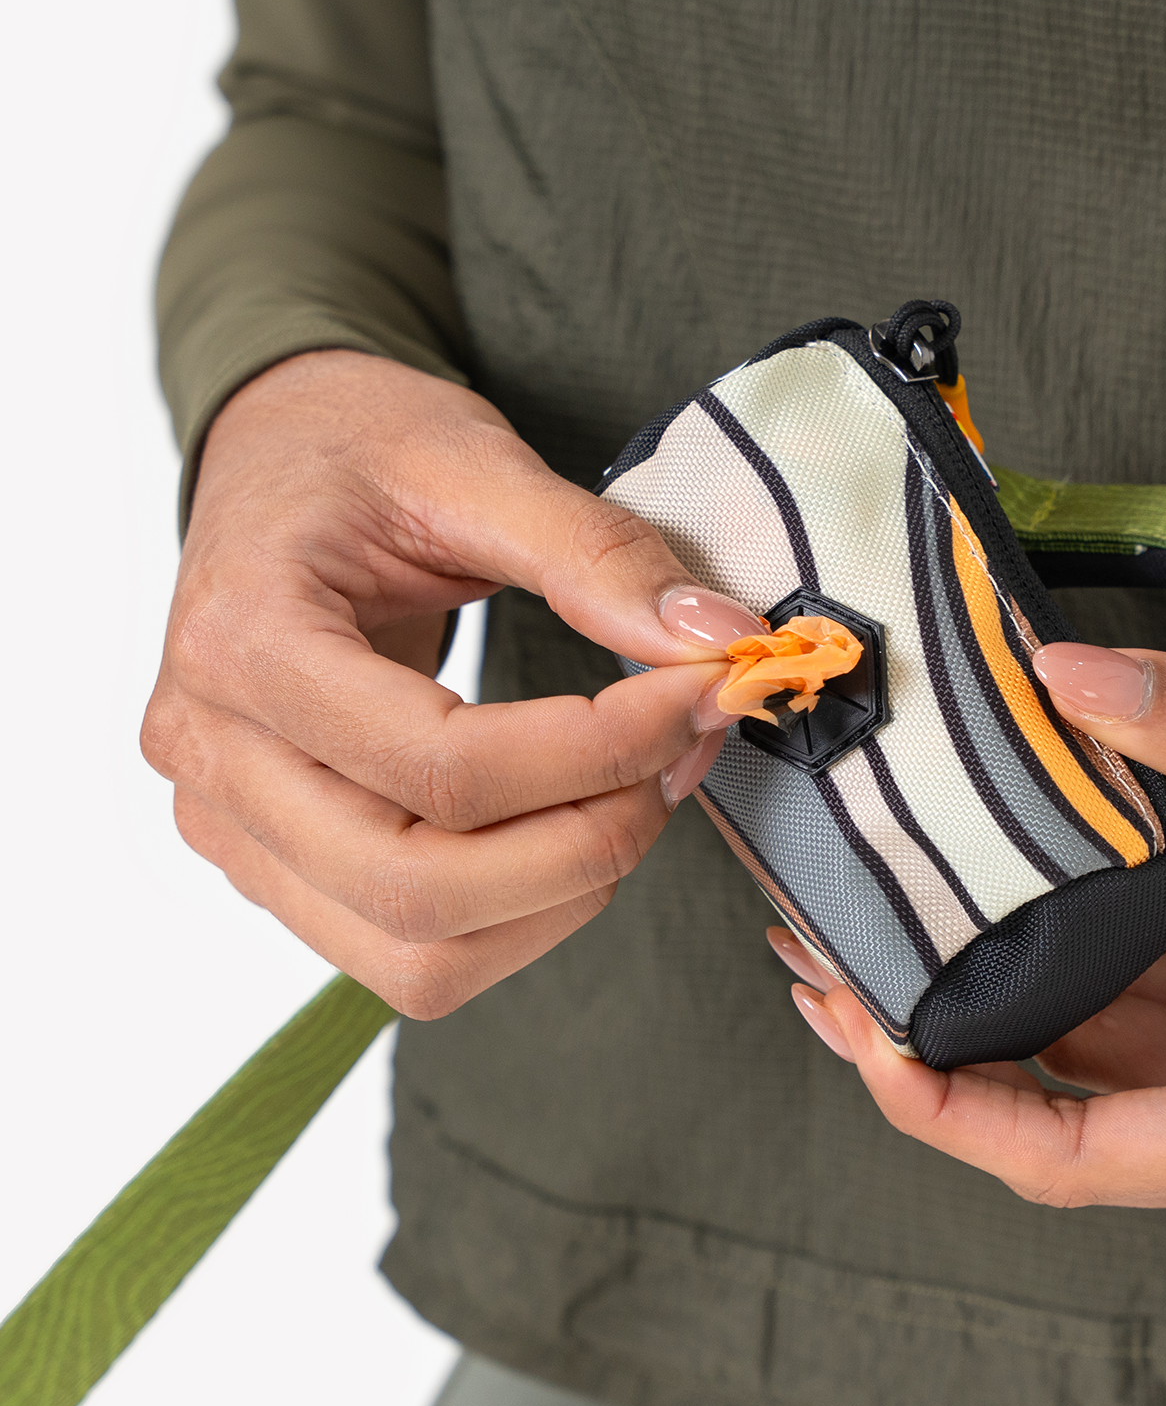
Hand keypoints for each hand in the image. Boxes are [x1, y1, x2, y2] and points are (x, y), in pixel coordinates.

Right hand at [143, 350, 763, 1016]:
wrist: (274, 453)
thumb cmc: (357, 447)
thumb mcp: (471, 458)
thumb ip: (594, 551)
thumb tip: (714, 639)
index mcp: (240, 641)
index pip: (441, 765)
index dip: (602, 750)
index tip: (701, 690)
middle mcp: (211, 756)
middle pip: (420, 887)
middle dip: (592, 840)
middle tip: (682, 751)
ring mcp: (230, 829)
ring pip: (418, 956)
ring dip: (563, 896)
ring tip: (638, 794)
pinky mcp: (274, 867)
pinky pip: (411, 957)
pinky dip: (522, 919)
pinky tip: (575, 828)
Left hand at [782, 644, 1165, 1209]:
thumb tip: (1066, 678)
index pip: (1088, 1161)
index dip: (953, 1110)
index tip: (852, 1032)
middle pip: (1086, 1123)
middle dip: (958, 1050)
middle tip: (835, 961)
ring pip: (1123, 1070)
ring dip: (1020, 1005)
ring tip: (903, 926)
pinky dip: (1101, 967)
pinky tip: (1031, 902)